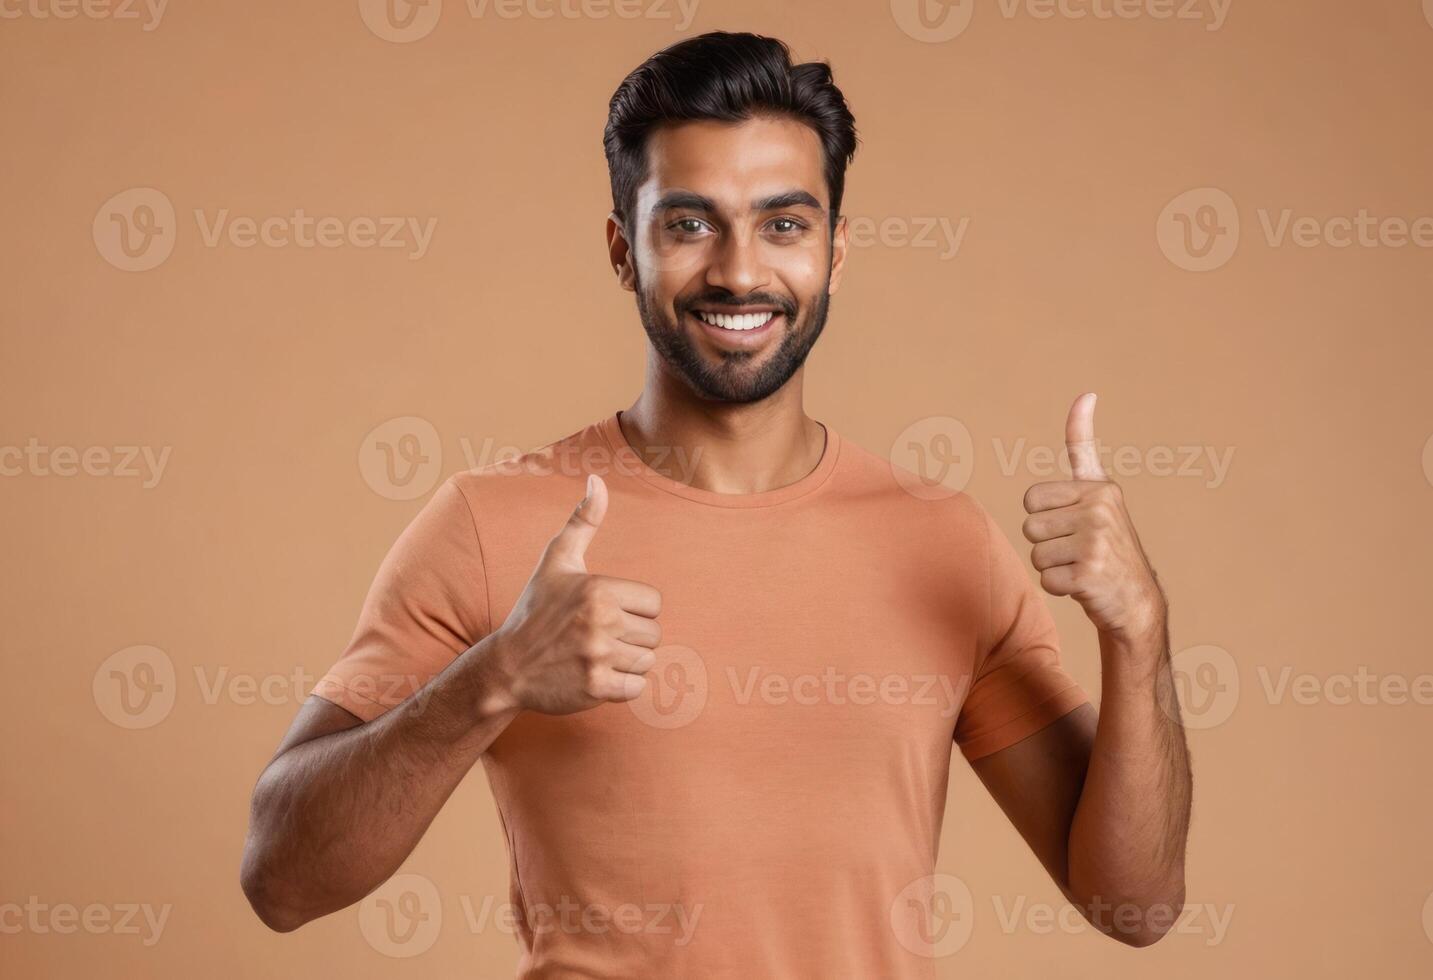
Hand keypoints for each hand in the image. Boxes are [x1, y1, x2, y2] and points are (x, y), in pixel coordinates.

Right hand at [488, 475, 662, 713]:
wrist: (506, 667)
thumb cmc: (536, 610)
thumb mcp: (556, 560)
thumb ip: (583, 520)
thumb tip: (597, 478)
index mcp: (599, 588)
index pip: (654, 603)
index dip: (634, 609)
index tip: (606, 612)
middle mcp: (601, 621)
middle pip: (654, 633)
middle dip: (631, 637)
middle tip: (598, 636)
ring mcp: (598, 656)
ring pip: (647, 661)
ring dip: (628, 662)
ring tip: (597, 655)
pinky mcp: (597, 688)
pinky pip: (636, 688)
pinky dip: (621, 686)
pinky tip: (596, 675)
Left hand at [1021, 394, 1164, 640]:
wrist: (1136, 601)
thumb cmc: (1107, 542)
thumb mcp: (1099, 491)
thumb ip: (1084, 448)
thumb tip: (1086, 394)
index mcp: (1099, 488)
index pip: (1032, 498)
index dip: (1044, 516)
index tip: (1076, 522)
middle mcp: (1100, 510)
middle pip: (1029, 527)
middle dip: (1046, 544)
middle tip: (1077, 550)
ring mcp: (1096, 542)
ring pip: (1035, 555)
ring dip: (1052, 566)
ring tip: (1082, 566)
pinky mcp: (1090, 574)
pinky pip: (1045, 580)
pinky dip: (1059, 588)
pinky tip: (1084, 585)